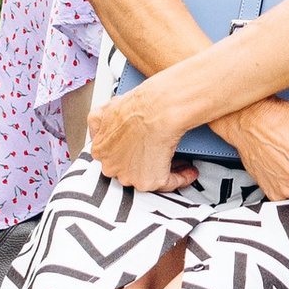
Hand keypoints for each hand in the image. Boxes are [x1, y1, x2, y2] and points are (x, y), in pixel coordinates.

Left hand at [82, 77, 199, 197]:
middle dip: (144, 162)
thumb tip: (106, 121)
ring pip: (148, 177)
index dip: (128, 151)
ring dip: (163, 169)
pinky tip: (188, 171)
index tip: (139, 149)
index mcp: (100, 150)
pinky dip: (181, 178)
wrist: (158, 108)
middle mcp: (112, 167)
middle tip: (158, 153)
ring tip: (177, 161)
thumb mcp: (108, 106)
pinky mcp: (150, 182)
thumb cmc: (139, 105)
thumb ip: (102, 121)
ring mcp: (130, 176)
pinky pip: (168, 183)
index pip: (112, 156)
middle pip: (129, 169)